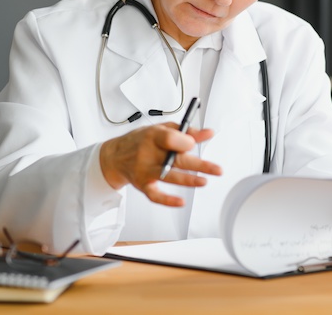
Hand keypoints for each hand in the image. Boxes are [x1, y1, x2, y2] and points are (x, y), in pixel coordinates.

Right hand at [99, 123, 221, 206]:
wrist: (115, 156)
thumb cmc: (140, 141)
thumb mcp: (161, 129)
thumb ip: (185, 131)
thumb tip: (208, 133)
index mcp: (152, 136)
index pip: (169, 138)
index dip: (183, 141)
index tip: (193, 143)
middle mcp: (148, 154)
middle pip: (175, 159)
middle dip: (198, 165)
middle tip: (216, 170)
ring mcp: (144, 171)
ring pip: (168, 177)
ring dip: (187, 180)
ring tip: (204, 181)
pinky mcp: (143, 185)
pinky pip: (155, 195)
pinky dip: (167, 200)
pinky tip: (181, 201)